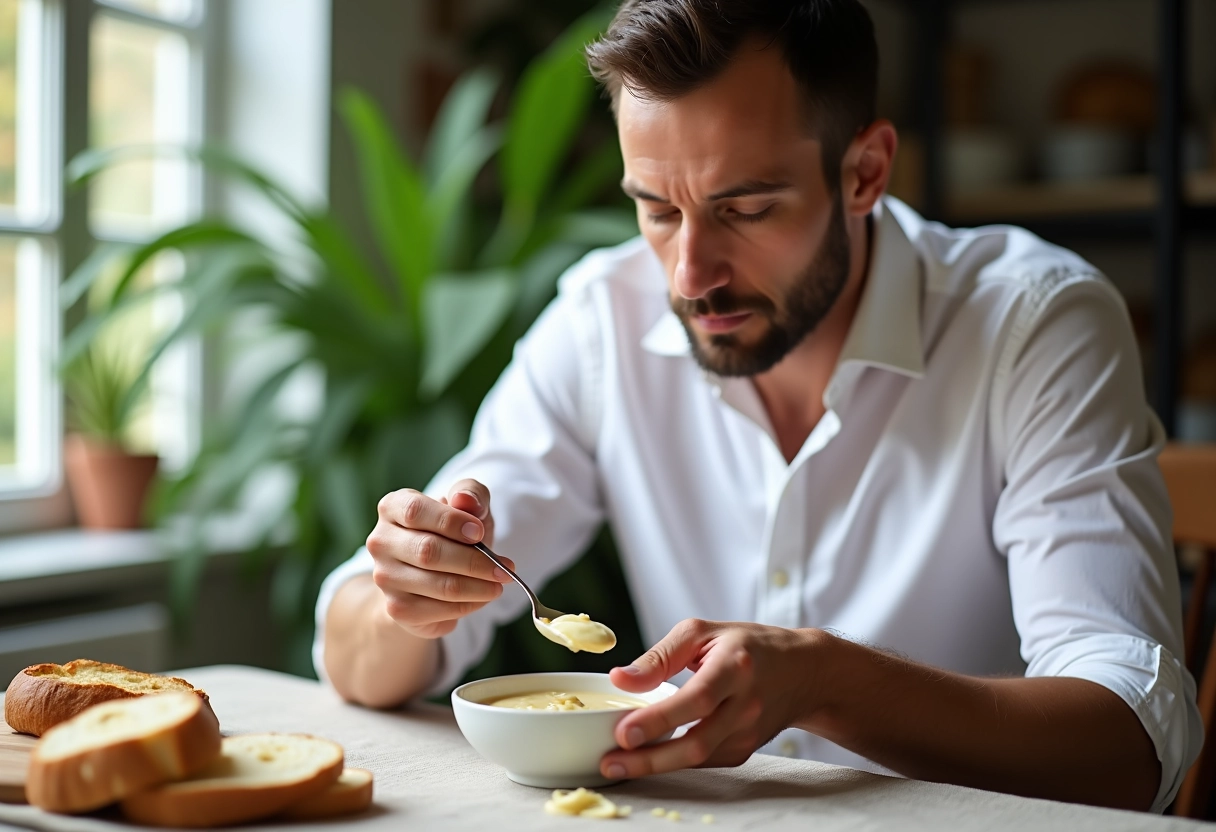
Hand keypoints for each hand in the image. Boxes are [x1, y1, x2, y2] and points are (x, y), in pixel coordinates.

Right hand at [365, 479, 514, 639]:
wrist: (430, 577)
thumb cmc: (452, 533)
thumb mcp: (468, 506)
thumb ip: (470, 494)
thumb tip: (465, 500)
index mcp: (392, 508)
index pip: (416, 512)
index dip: (450, 522)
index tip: (479, 532)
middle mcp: (381, 542)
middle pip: (428, 552)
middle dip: (474, 561)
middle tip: (504, 568)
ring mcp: (385, 577)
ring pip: (438, 584)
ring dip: (477, 587)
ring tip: (499, 584)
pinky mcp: (397, 608)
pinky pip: (439, 609)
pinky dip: (468, 605)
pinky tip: (481, 597)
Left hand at [599, 619, 823, 779]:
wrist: (801, 671)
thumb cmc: (746, 645)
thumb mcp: (702, 633)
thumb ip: (660, 656)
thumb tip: (621, 678)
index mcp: (736, 666)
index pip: (698, 698)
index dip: (661, 718)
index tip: (624, 732)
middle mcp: (746, 703)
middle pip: (698, 741)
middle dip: (650, 758)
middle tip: (610, 761)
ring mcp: (748, 731)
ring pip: (699, 758)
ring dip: (656, 765)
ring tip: (617, 763)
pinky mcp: (745, 749)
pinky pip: (704, 761)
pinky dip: (674, 762)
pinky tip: (648, 758)